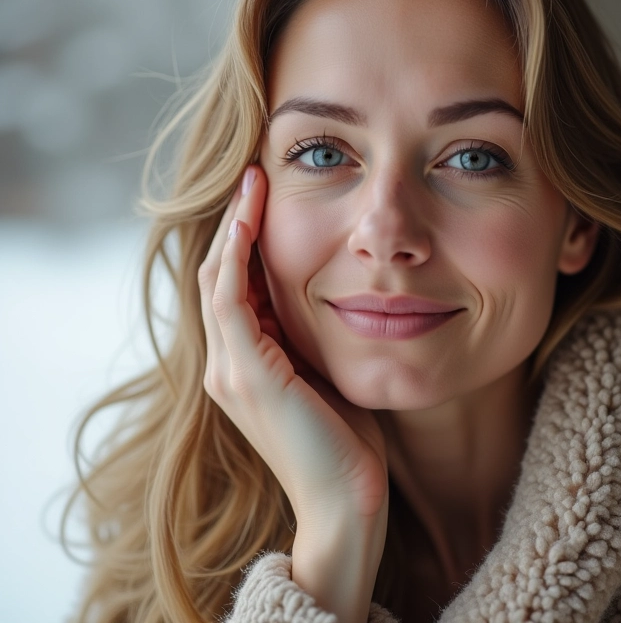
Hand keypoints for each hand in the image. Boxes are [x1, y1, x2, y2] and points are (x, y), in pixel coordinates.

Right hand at [198, 165, 387, 620]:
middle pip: (220, 274)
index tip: (264, 196)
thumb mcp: (324, 373)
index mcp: (245, 363)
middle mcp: (225, 363)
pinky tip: (250, 222)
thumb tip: (328, 295)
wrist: (346, 499)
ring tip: (253, 183)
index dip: (245, 239)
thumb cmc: (345, 438)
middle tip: (254, 177)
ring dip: (234, 228)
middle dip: (236, 223)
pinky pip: (230, 301)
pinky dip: (237, 259)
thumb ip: (310, 339)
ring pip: (219, 280)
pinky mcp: (246, 375)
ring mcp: (230, 369)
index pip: (235, 286)